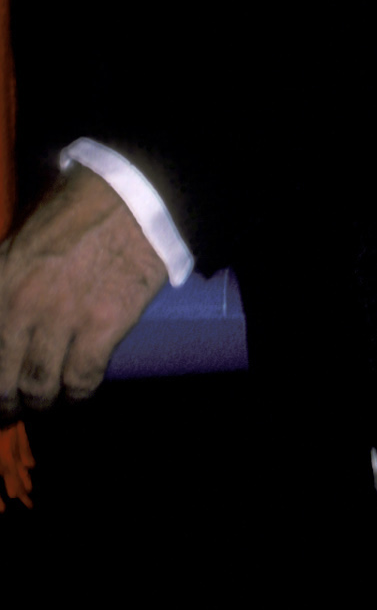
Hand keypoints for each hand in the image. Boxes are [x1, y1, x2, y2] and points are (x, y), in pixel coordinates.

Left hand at [0, 166, 169, 415]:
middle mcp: (20, 305)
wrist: (130, 199)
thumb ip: (3, 280)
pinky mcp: (102, 326)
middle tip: (10, 409)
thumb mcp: (18, 243)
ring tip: (46, 404)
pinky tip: (78, 395)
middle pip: (3, 378)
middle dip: (5, 402)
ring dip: (42, 402)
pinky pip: (83, 379)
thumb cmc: (75, 212)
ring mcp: (61, 318)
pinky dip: (78, 394)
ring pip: (40, 386)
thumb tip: (4, 316)